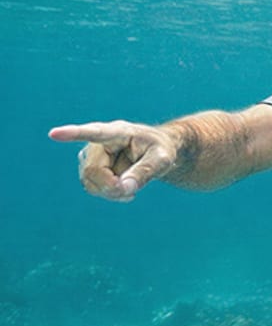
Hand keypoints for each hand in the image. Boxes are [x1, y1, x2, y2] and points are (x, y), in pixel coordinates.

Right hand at [49, 120, 177, 201]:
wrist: (155, 151)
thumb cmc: (160, 150)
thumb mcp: (162, 159)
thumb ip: (145, 172)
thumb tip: (124, 188)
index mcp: (118, 132)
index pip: (95, 132)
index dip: (73, 134)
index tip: (54, 134)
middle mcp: (98, 142)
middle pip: (93, 171)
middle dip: (111, 187)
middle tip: (132, 191)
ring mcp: (91, 154)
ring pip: (89, 182)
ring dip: (110, 192)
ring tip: (131, 187)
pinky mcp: (89, 166)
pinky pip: (92, 187)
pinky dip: (108, 193)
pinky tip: (124, 189)